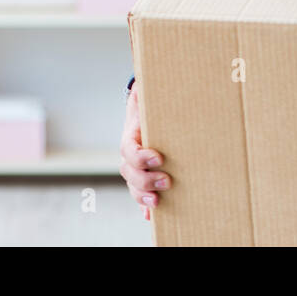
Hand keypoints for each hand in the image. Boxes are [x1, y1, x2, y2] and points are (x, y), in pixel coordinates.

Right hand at [120, 80, 171, 220]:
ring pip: (133, 187)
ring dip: (144, 196)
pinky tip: (150, 217)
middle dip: (146, 179)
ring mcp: (135, 170)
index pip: (129, 150)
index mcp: (130, 137)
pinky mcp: (145, 180)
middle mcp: (129, 157)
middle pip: (129, 173)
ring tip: (157, 201)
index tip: (158, 157)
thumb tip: (146, 78)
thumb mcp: (149, 97)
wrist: (149, 117)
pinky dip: (144, 208)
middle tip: (167, 180)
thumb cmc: (152, 107)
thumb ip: (146, 89)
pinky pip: (141, 197)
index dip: (140, 156)